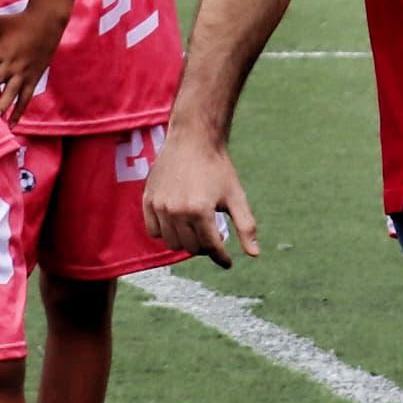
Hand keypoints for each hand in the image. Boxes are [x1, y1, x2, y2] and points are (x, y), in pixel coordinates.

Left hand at [0, 5, 65, 119]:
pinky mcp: (32, 80)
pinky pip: (24, 100)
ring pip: (10, 94)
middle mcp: (10, 64)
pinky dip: (18, 113)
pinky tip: (10, 126)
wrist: (46, 23)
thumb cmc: (17, 21)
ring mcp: (22, 74)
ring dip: (0, 106)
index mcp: (0, 50)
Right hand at [143, 126, 259, 263]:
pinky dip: (166, 232)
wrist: (193, 140)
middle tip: (212, 238)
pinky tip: (177, 224)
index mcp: (200, 211)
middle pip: (191, 247)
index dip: (221, 257)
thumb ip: (246, 226)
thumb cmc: (218, 168)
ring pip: (171, 242)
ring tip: (195, 231)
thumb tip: (254, 254)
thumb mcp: (236, 196)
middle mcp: (177, 211)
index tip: (227, 262)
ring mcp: (160, 206)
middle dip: (204, 247)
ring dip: (185, 242)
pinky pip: (154, 230)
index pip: (211, 247)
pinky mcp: (148, 200)